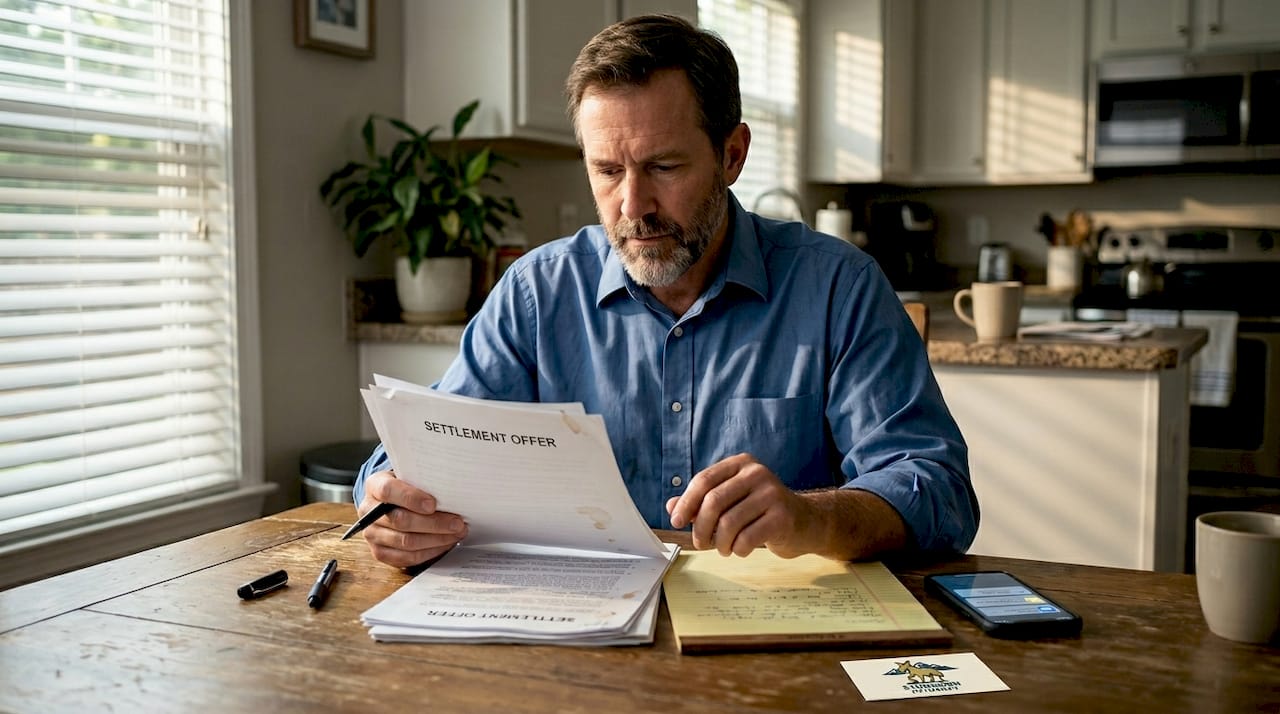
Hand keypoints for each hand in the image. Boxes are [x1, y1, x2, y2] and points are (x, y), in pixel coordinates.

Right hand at [359, 469, 467, 567]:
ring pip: (406, 542)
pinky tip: (445, 544)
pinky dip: (430, 552)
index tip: (433, 504)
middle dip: (434, 523)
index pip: (388, 491)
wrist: (394, 503)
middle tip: (457, 523)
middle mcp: (368, 511)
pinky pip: (407, 557)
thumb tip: (451, 491)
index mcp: (374, 486)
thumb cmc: (408, 488)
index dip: (411, 498)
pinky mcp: (380, 553)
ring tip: (456, 533)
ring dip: (436, 539)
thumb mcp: (412, 477)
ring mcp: (372, 534)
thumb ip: (424, 482)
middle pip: (401, 520)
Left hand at [664, 453, 814, 557]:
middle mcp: (757, 473)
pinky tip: (741, 550)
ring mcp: (772, 494)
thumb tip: (671, 507)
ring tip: (724, 548)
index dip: (686, 503)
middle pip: (713, 502)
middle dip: (701, 527)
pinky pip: (747, 538)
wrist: (806, 522)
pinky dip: (738, 549)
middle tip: (700, 542)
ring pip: (728, 523)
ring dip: (720, 543)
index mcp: (741, 464)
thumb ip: (702, 502)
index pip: (704, 480)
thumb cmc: (762, 512)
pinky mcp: (783, 517)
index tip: (677, 522)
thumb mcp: (732, 501)